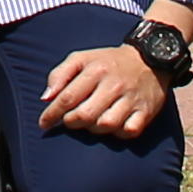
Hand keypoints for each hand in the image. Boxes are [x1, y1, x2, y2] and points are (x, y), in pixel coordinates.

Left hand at [40, 43, 167, 139]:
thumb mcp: (81, 58)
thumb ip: (59, 75)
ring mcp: (131, 99)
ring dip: (93, 129)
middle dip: (71, 122)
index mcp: (95, 70)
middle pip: (85, 115)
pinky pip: (129, 131)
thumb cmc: (107, 62)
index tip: (43, 123)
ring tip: (90, 121)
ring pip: (106, 125)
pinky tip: (113, 126)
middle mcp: (114, 85)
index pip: (67, 97)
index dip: (52, 113)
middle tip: (69, 121)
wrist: (149, 58)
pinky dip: (118, 133)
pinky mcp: (146, 111)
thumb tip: (46, 98)